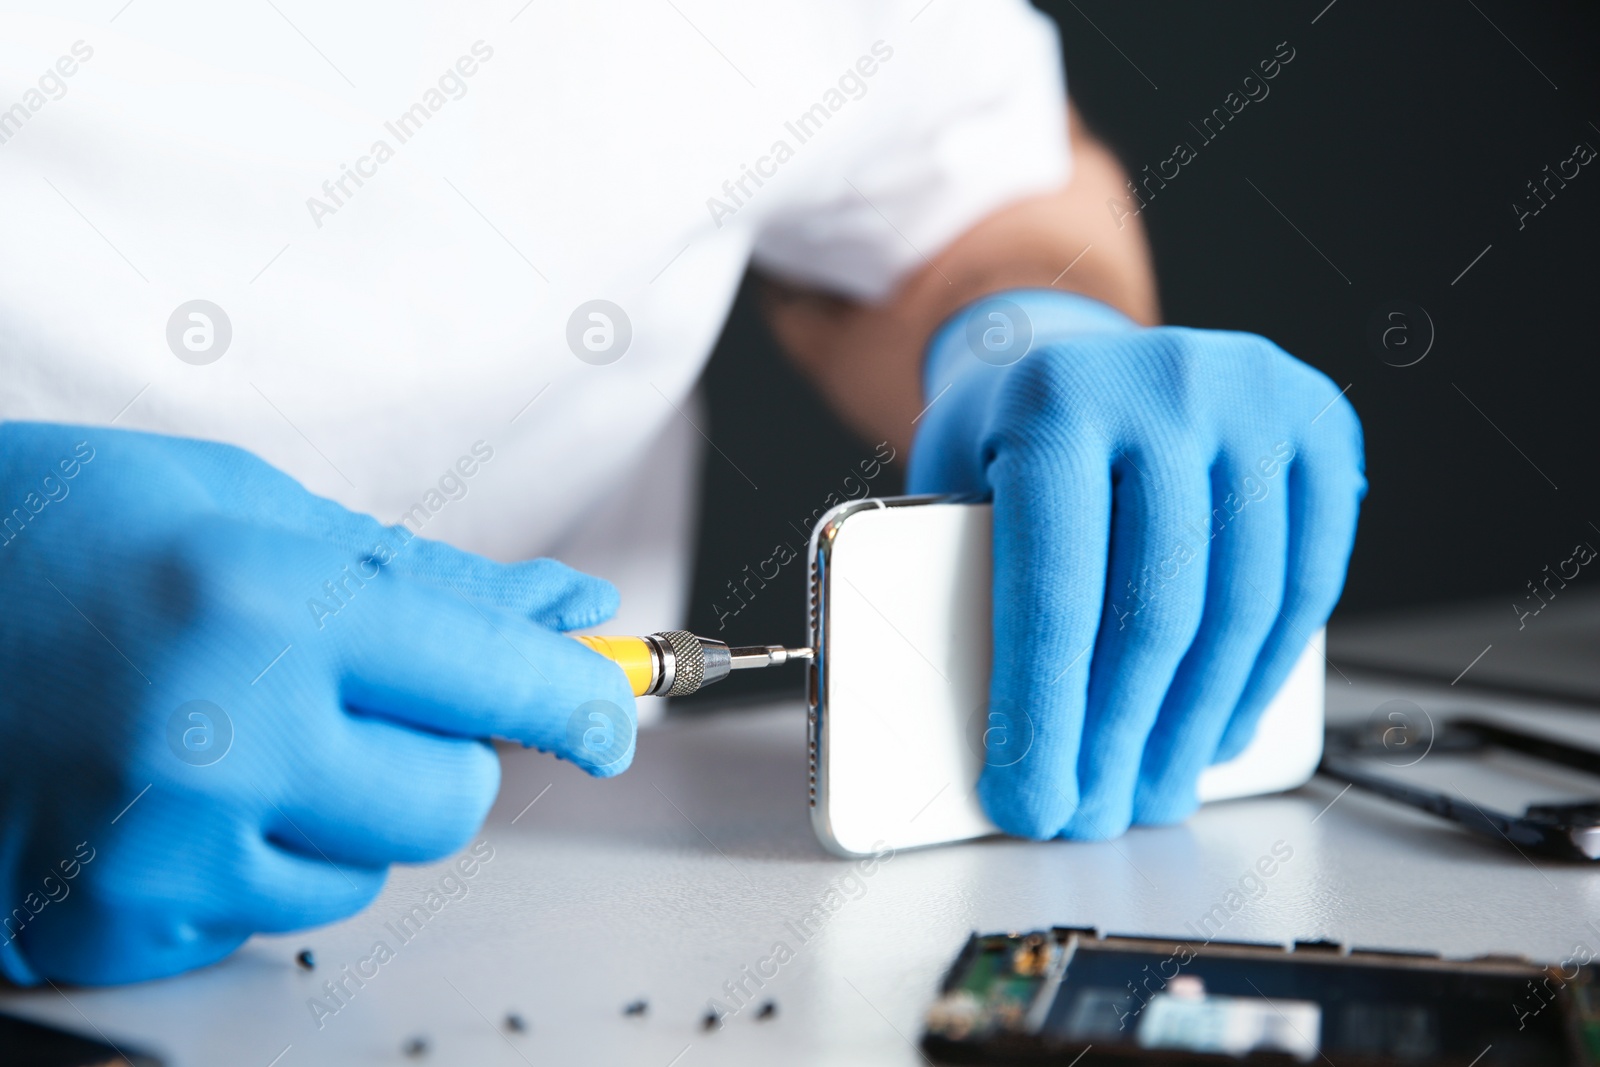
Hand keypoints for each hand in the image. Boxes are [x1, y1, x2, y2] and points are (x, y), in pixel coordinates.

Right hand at [0, 422, 634, 983]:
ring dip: (341, 811)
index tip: (610, 712)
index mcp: (265, 604)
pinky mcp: (109, 923)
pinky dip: (252, 862)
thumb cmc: (59, 531)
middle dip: (441, 755)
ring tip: (235, 734)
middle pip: (453, 803)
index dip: (579, 698)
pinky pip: (266, 916)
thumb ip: (428, 579)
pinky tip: (173, 792)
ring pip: (367, 869)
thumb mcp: (248, 508)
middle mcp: (218, 737)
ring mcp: (156, 848)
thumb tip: (567, 613)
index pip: (494, 679)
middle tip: (361, 700)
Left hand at [908, 290, 1363, 839]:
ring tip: (1158, 786)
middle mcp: (1163, 386)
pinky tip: (1221, 725)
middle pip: (1154, 609)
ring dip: (1197, 724)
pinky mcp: (1319, 422)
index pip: (1054, 588)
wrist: (1077, 345)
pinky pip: (1306, 580)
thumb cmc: (1008, 436)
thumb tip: (1005, 739)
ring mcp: (1253, 397)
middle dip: (1122, 737)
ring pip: (1239, 607)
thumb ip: (969, 587)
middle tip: (1099, 811)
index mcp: (1052, 401)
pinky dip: (1263, 670)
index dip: (1045, 714)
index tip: (1034, 798)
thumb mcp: (957, 488)